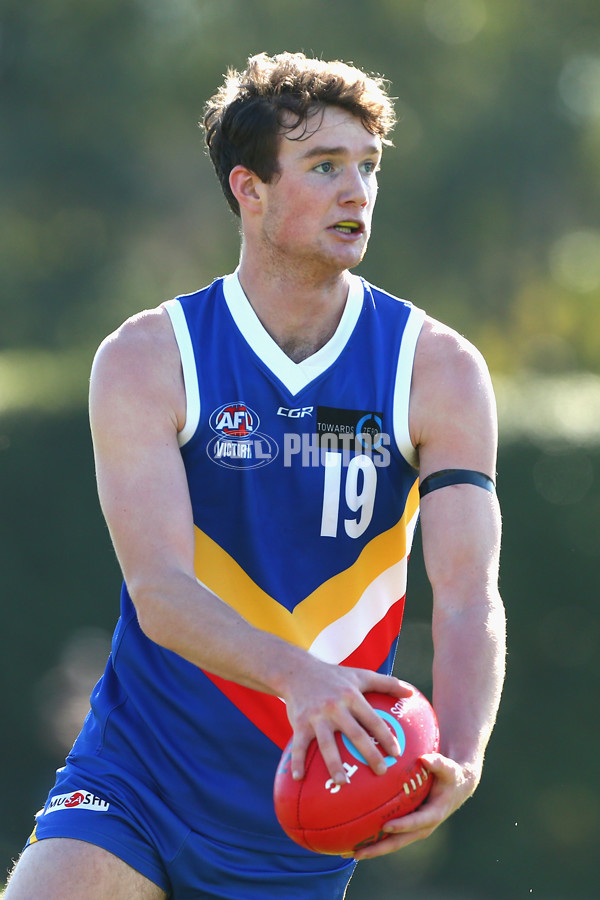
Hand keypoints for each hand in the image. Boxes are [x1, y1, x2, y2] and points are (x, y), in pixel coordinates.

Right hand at [283, 660, 412, 785]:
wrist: (298, 671)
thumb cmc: (335, 676)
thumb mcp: (361, 675)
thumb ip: (387, 683)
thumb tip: (412, 692)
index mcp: (351, 696)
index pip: (372, 718)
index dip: (385, 735)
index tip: (397, 753)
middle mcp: (335, 706)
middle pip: (354, 733)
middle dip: (369, 753)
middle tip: (382, 772)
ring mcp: (316, 716)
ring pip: (327, 744)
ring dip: (334, 764)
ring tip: (342, 783)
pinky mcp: (300, 723)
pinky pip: (299, 745)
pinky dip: (297, 761)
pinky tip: (298, 778)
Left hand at [349, 752, 479, 859]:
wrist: (456, 787)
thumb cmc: (450, 776)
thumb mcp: (448, 769)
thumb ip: (438, 763)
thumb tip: (425, 758)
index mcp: (433, 815)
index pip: (416, 823)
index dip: (402, 826)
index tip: (386, 826)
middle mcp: (422, 826)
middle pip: (399, 841)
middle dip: (379, 849)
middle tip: (358, 853)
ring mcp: (413, 828)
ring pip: (391, 842)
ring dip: (372, 848)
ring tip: (349, 852)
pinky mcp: (406, 826)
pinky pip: (389, 835)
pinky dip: (373, 838)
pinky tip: (354, 838)